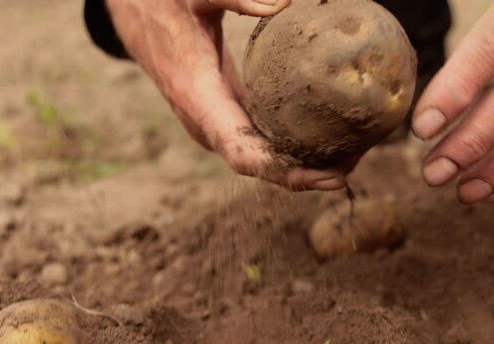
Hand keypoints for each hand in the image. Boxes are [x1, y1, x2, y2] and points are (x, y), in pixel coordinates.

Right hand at [106, 0, 353, 190]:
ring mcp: (214, 120)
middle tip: (356, 162)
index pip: (243, 153)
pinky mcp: (223, 112)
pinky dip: (289, 144)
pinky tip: (323, 136)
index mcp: (198, 98)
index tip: (330, 176)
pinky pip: (258, 139)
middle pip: (259, 165)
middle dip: (306, 174)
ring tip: (351, 153)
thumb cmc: (162, 3)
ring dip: (302, 163)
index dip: (287, 174)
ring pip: (260, 157)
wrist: (136, 12)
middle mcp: (205, 121)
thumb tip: (285, 3)